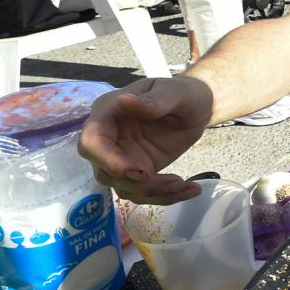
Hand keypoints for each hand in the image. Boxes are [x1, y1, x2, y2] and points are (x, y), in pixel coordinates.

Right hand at [79, 78, 215, 203]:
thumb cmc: (183, 94)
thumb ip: (154, 101)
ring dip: (154, 193)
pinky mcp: (138, 171)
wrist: (197, 108)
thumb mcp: (175, 93)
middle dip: (134, 183)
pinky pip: (142, 192)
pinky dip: (165, 196)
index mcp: (108, 112)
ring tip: (186, 185)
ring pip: (123, 187)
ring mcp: (122, 157)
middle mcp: (109, 137)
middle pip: (103, 171)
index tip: (140, 171)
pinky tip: (190, 189)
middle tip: (171, 182)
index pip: (92, 141)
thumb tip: (124, 101)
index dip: (109, 160)